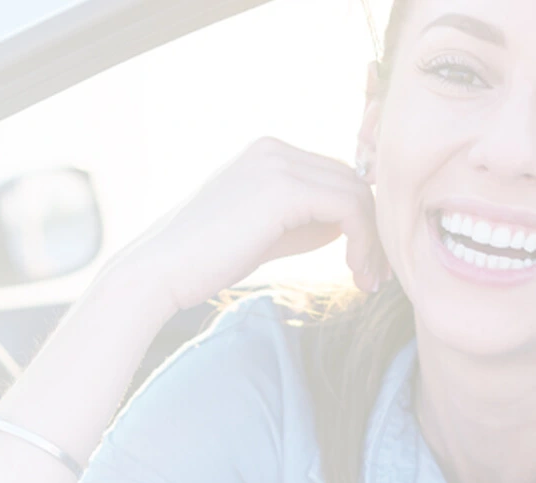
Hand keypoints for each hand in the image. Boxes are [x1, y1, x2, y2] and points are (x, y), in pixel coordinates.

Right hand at [101, 137, 387, 311]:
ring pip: (357, 194)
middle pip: (352, 181)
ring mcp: (279, 163)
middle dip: (371, 230)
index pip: (335, 176)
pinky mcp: (285, 188)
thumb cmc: (207, 259)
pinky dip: (363, 240)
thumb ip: (307, 219)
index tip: (365, 262)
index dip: (360, 217)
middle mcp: (275, 147)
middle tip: (374, 278)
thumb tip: (351, 222)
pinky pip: (349, 208)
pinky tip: (353, 270)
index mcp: (268, 152)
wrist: (160, 271)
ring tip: (366, 281)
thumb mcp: (267, 232)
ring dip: (371, 241)